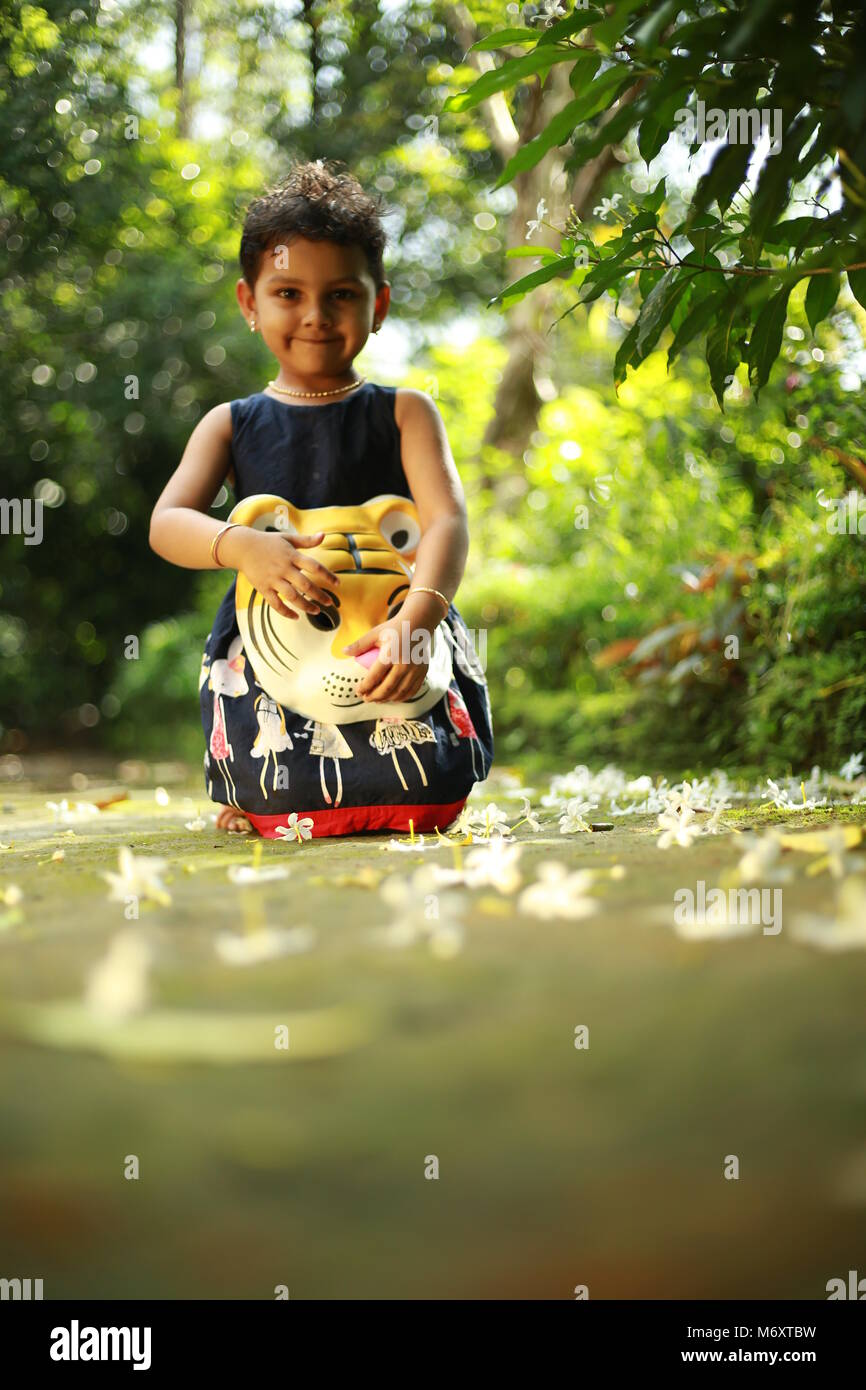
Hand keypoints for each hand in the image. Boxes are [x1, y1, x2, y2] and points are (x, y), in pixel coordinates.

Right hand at [225, 526, 341, 619]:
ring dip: (306, 606)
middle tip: (330, 603)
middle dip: (319, 596)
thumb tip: (323, 535)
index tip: (337, 584)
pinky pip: (275, 604)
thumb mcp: (288, 539)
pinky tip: (296, 617)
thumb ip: (306, 540)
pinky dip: (286, 612)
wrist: (243, 548)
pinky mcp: (263, 588)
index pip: (314, 566)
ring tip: (316, 611)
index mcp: (292, 556)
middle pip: (305, 585)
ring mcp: (273, 579)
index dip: (327, 575)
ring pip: (292, 597)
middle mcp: (283, 568)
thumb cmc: (268, 543)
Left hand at [343, 616, 431, 703]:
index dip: (364, 687)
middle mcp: (404, 664)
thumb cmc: (395, 628)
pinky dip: (402, 697)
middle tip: (365, 698)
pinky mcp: (423, 672)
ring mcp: (415, 669)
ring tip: (377, 700)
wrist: (419, 623)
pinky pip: (412, 690)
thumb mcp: (376, 634)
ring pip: (400, 692)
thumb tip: (343, 651)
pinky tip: (393, 698)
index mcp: (390, 654)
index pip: (374, 677)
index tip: (358, 691)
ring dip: (387, 699)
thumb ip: (359, 644)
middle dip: (374, 696)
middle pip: (387, 688)